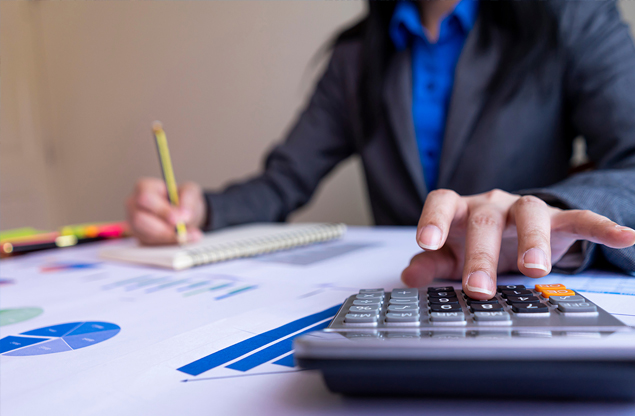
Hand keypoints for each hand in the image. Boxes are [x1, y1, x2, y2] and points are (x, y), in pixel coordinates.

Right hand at [126, 177, 205, 244]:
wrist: (184, 213)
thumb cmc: (183, 198)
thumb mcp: (191, 192)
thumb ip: (188, 200)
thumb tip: (183, 216)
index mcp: (144, 187)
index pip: (145, 198)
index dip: (161, 210)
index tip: (178, 219)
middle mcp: (134, 205)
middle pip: (140, 220)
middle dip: (163, 229)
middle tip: (184, 231)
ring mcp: (134, 223)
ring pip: (146, 235)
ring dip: (169, 238)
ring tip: (190, 235)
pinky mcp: (140, 238)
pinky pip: (151, 245)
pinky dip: (170, 244)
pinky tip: (184, 239)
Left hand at [401, 189, 634, 299]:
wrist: (514, 232)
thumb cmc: (476, 242)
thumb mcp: (450, 255)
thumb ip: (430, 263)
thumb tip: (409, 274)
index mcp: (461, 210)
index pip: (443, 202)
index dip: (433, 219)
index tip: (426, 242)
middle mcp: (492, 204)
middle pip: (486, 218)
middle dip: (481, 254)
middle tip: (477, 287)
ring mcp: (526, 210)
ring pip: (530, 215)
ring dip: (534, 241)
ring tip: (535, 269)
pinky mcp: (560, 220)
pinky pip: (582, 219)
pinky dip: (602, 227)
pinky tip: (625, 237)